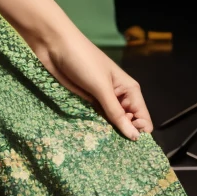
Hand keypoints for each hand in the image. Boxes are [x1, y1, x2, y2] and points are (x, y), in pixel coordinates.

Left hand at [28, 29, 152, 140]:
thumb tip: (136, 138)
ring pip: (111, 124)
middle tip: (115, 151)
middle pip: (128, 124)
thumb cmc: (82, 60)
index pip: (143, 119)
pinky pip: (96, 119)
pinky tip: (92, 140)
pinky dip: (95, 128)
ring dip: (108, 134)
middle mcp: (118, 97)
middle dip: (123, 137)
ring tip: (103, 149)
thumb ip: (117, 113)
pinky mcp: (86, 101)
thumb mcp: (101, 86)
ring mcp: (101, 100)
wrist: (53, 44)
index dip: (139, 133)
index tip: (129, 145)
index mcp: (129, 90)